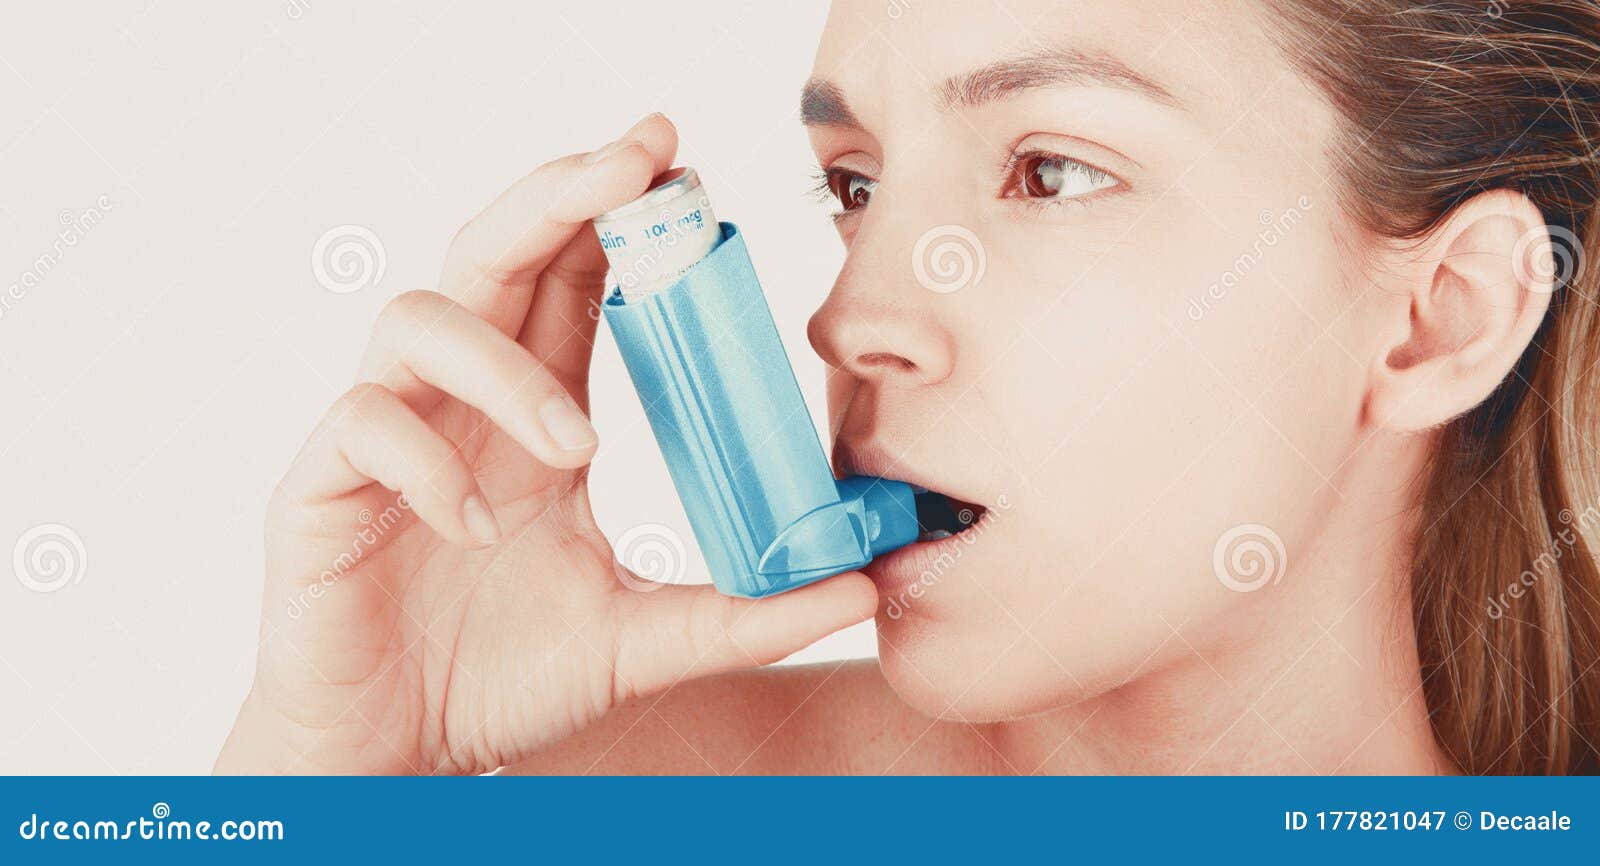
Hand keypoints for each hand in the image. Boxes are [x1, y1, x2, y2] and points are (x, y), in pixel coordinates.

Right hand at [216, 113, 876, 774]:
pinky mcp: (320, 490)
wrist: (398, 759)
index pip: (572, 282)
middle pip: (495, 251)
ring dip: (506, 364)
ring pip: (420, 318)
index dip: (618, 216)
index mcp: (533, 415)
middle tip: (639, 160)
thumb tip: (864, 583)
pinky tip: (469, 527)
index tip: (687, 170)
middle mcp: (461, 405)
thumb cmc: (503, 681)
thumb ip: (743, 612)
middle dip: (562, 194)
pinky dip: (425, 462)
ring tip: (573, 448)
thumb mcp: (641, 642)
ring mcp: (388, 438)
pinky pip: (360, 423)